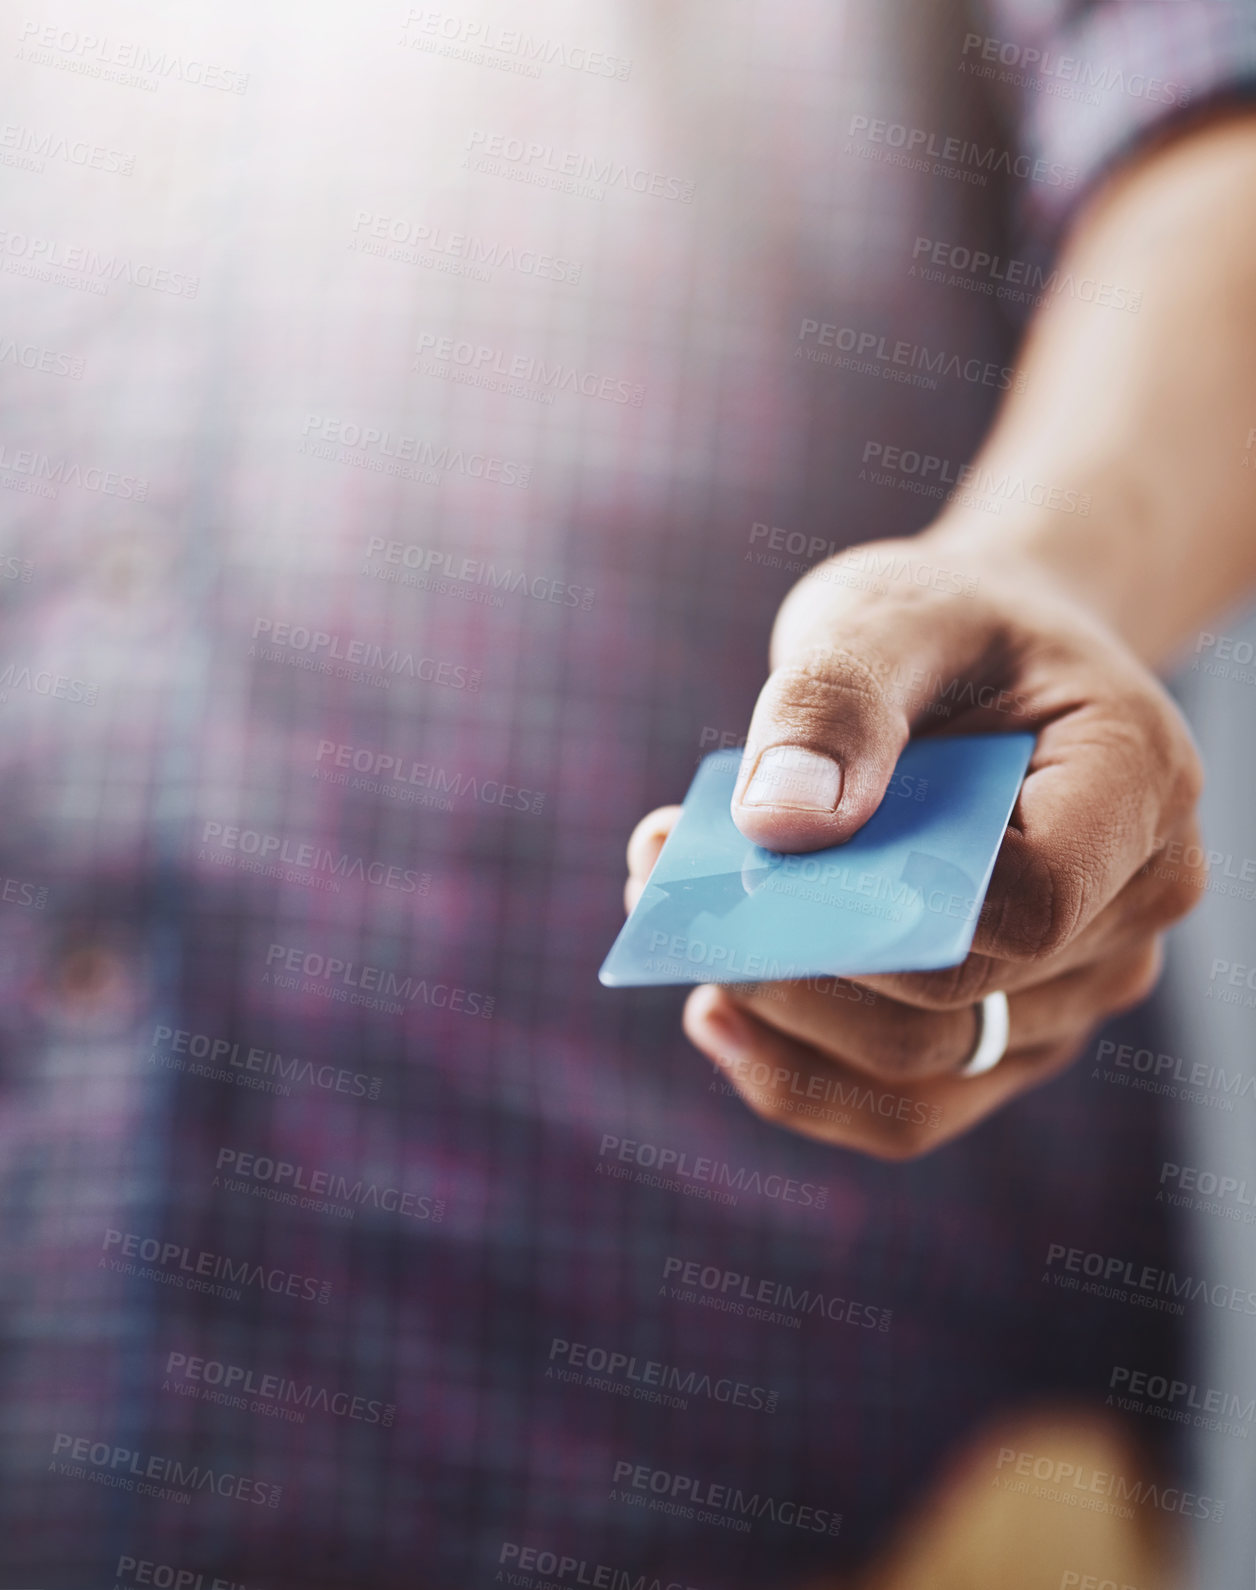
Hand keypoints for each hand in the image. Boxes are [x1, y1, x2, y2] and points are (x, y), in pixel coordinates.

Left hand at [625, 537, 1206, 1158]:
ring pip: (923, 1077)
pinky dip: (801, 1072)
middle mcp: (1130, 911)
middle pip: (959, 1006)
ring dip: (780, 1023)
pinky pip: (908, 1106)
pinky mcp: (1010, 1032)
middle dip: (793, 964)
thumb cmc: (949, 626)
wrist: (990, 656)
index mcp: (1137, 788)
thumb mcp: (889, 614)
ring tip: (674, 936)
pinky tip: (717, 1012)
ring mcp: (1076, 989)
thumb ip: (836, 703)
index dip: (888, 912)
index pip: (1031, 904)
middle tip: (657, 879)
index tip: (754, 859)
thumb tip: (777, 826)